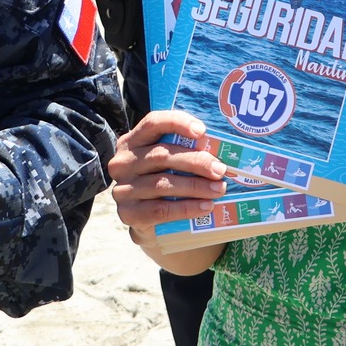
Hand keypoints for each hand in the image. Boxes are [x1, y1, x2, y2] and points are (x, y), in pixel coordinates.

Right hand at [109, 110, 226, 236]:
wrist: (148, 223)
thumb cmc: (164, 183)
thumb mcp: (167, 163)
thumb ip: (182, 151)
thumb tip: (222, 147)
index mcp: (132, 141)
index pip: (153, 123)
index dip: (177, 123)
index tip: (202, 131)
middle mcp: (123, 163)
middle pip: (162, 155)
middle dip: (196, 161)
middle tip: (220, 169)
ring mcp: (122, 189)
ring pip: (163, 184)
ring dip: (195, 186)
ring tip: (219, 190)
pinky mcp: (128, 214)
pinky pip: (161, 209)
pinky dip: (186, 208)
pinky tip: (205, 207)